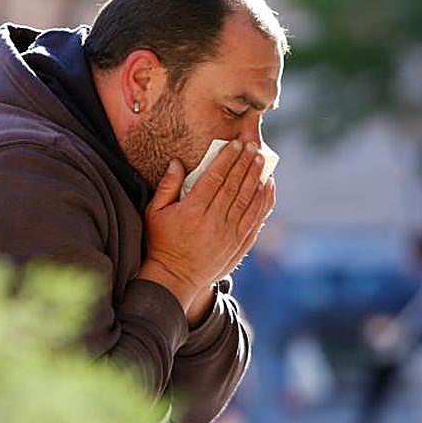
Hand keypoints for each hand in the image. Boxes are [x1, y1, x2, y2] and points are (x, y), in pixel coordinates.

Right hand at [138, 141, 271, 318]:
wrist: (174, 278)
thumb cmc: (161, 242)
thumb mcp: (154, 213)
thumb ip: (166, 187)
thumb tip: (176, 162)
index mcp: (192, 210)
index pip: (215, 177)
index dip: (227, 159)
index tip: (235, 144)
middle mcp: (213, 221)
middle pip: (235, 186)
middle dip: (245, 163)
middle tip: (253, 146)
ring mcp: (228, 234)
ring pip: (248, 200)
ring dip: (256, 178)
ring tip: (261, 160)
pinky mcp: (238, 244)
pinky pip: (255, 219)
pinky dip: (263, 201)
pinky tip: (267, 187)